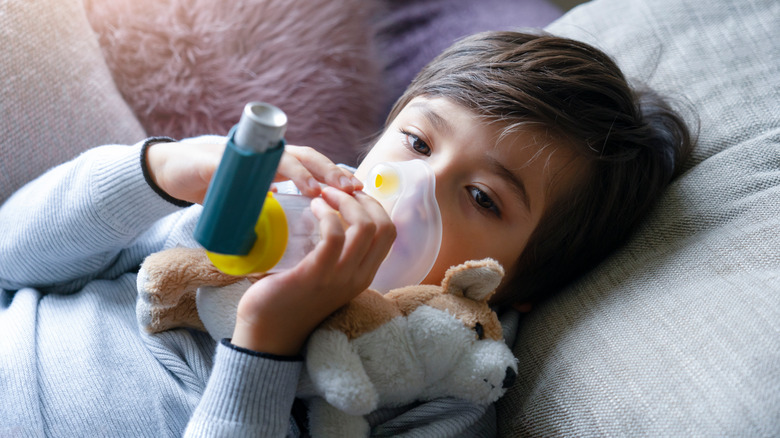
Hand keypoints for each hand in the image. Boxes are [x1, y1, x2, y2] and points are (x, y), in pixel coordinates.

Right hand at [145, 140, 362, 204]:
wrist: (174, 173)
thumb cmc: (217, 187)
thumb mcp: (252, 200)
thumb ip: (273, 208)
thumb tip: (297, 238)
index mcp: (276, 165)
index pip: (315, 166)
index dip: (337, 176)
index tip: (360, 192)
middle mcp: (265, 155)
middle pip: (308, 157)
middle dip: (331, 172)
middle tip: (353, 189)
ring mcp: (245, 156)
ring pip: (284, 157)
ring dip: (306, 172)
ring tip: (323, 191)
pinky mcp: (223, 161)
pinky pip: (248, 165)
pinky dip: (263, 175)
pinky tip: (278, 188)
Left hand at [231, 187, 395, 355]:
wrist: (267, 334)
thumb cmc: (289, 299)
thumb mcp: (323, 276)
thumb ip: (331, 253)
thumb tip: (324, 214)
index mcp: (363, 276)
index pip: (388, 232)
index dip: (373, 205)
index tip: (349, 193)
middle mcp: (358, 278)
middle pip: (383, 226)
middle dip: (361, 199)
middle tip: (333, 191)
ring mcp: (340, 278)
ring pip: (364, 227)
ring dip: (344, 202)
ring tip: (323, 196)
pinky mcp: (316, 276)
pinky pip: (334, 237)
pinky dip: (326, 215)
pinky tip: (313, 208)